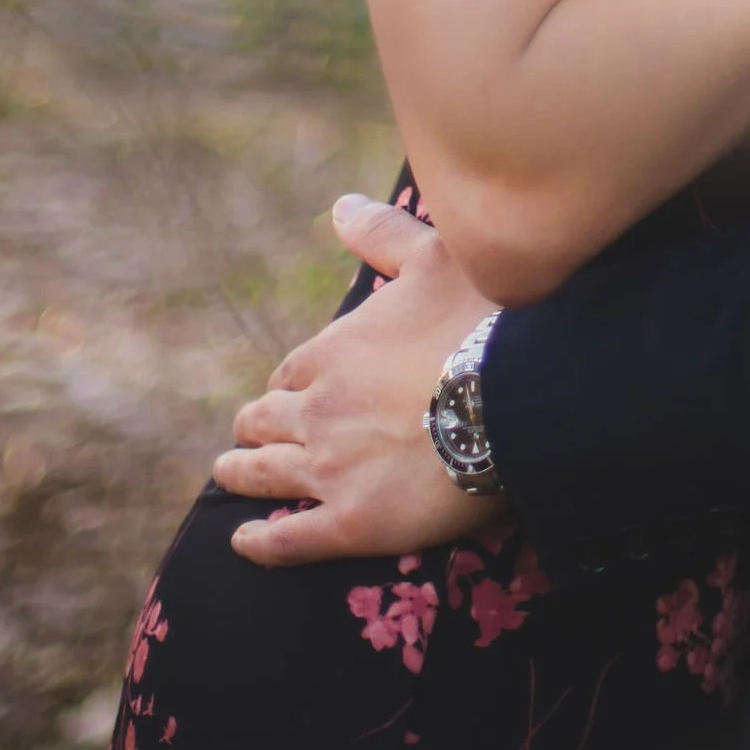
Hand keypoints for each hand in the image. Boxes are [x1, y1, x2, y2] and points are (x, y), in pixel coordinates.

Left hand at [214, 194, 501, 565]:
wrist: (520, 396)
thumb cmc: (483, 317)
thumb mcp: (435, 256)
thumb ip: (383, 234)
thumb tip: (341, 206)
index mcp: (332, 352)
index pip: (290, 371)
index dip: (291, 380)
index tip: (294, 388)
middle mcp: (317, 410)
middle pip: (265, 420)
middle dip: (254, 423)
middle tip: (248, 431)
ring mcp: (330, 470)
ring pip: (264, 475)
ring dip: (240, 473)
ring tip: (229, 474)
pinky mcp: (352, 523)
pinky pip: (287, 540)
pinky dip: (261, 542)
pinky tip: (245, 542)